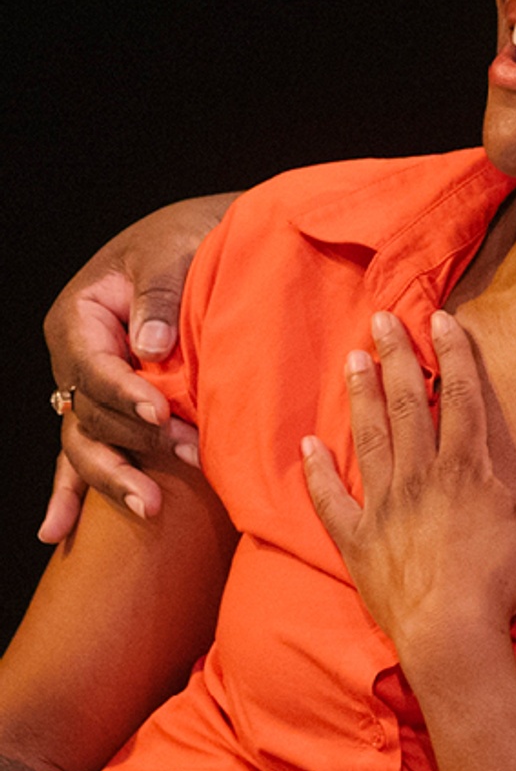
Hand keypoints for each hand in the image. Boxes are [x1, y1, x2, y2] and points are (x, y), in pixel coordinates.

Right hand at [41, 199, 231, 536]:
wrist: (205, 244)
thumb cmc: (188, 240)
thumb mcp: (172, 250)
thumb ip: (159, 294)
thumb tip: (149, 346)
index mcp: (79, 316)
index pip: (93, 366)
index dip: (124, 393)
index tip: (160, 413)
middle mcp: (75, 358)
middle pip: (90, 413)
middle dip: (138, 440)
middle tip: (191, 453)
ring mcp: (88, 389)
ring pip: (85, 444)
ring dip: (116, 477)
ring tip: (150, 505)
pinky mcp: (111, 410)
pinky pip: (82, 454)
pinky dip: (70, 492)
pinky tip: (56, 531)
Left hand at [300, 310, 515, 677]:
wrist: (451, 635)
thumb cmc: (501, 578)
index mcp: (464, 467)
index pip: (460, 396)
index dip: (452, 354)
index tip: (440, 318)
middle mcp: (418, 475)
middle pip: (407, 404)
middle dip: (396, 358)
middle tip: (381, 320)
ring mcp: (382, 506)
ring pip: (369, 438)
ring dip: (361, 396)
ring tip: (353, 361)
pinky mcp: (357, 540)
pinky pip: (330, 500)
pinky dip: (318, 473)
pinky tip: (308, 446)